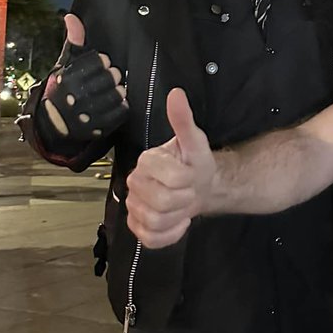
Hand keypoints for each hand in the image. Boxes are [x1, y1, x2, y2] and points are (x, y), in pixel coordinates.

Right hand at [42, 14, 127, 140]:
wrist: (55, 124)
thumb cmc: (62, 89)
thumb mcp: (65, 65)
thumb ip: (73, 41)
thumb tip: (71, 17)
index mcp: (69, 78)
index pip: (100, 61)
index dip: (103, 62)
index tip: (100, 66)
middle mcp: (76, 96)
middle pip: (111, 76)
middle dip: (111, 76)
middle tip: (106, 79)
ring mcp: (87, 114)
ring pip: (118, 93)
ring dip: (117, 91)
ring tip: (110, 91)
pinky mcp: (98, 127)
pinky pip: (121, 111)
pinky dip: (121, 106)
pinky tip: (113, 104)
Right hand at [126, 89, 215, 248]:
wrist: (199, 186)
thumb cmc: (195, 162)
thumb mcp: (195, 141)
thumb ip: (184, 120)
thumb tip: (177, 93)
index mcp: (146, 160)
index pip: (169, 177)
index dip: (187, 179)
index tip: (190, 173)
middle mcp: (134, 182)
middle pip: (160, 203)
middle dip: (184, 199)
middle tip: (189, 191)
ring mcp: (133, 205)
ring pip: (154, 221)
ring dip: (177, 216)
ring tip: (183, 205)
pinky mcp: (137, 226)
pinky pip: (150, 239)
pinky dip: (170, 235)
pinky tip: (179, 222)